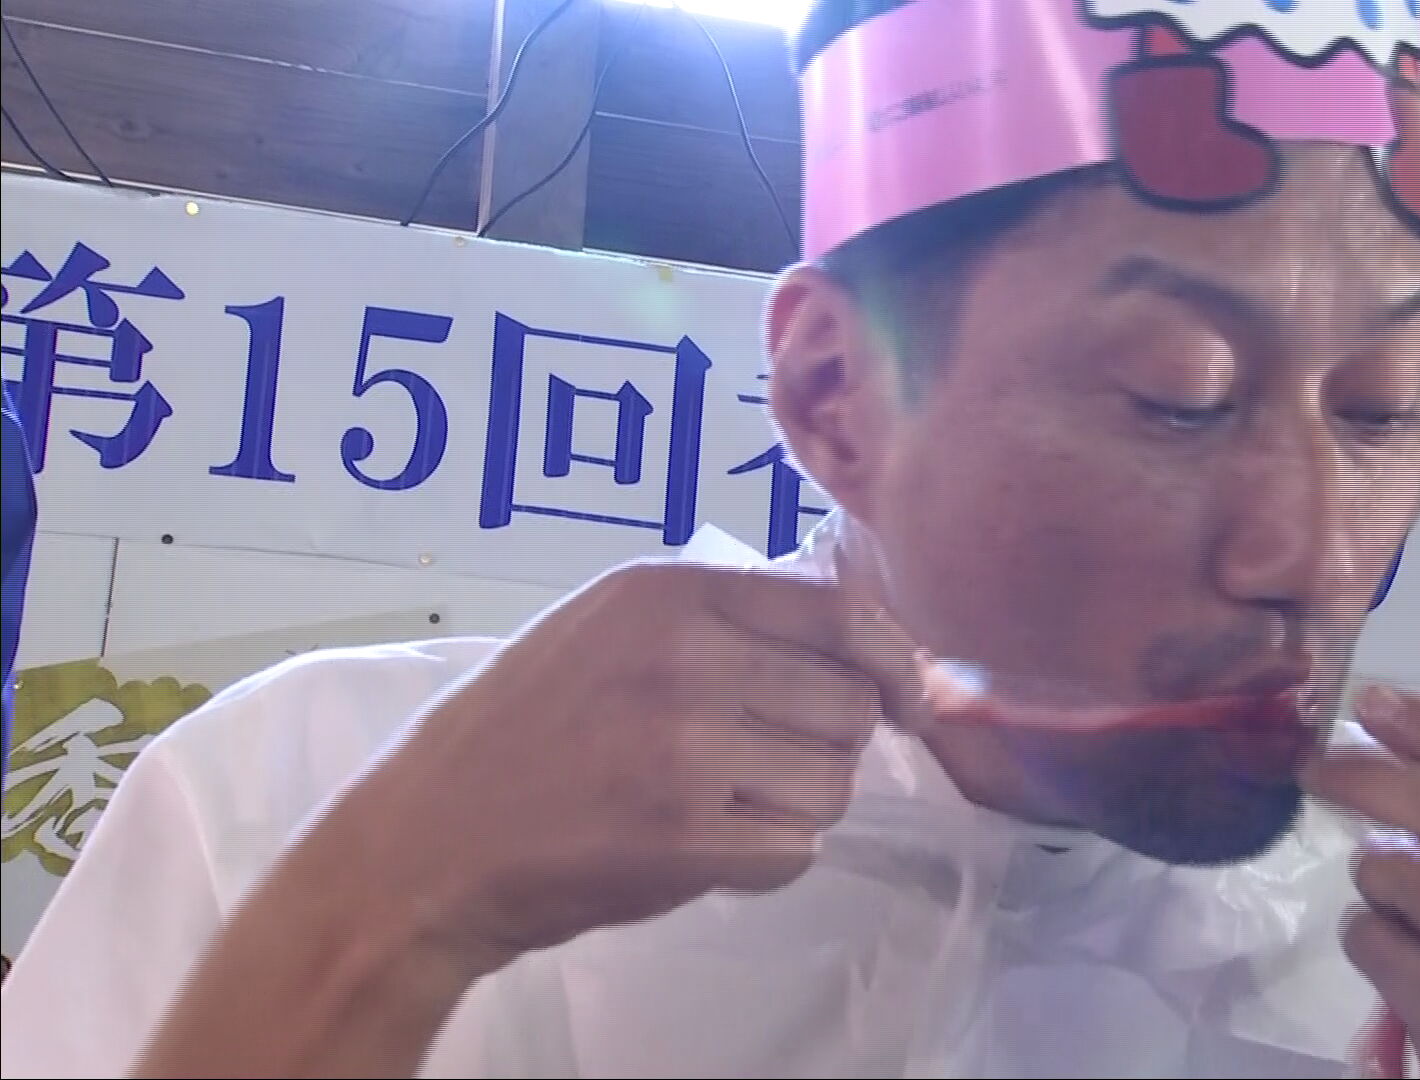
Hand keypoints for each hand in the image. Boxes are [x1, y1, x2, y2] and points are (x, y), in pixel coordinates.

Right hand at [335, 560, 925, 975]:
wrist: (425, 841)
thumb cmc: (526, 730)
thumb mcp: (611, 627)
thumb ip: (725, 617)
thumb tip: (868, 641)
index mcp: (670, 589)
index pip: (841, 613)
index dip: (894, 664)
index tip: (908, 701)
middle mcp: (686, 654)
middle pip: (850, 706)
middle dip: (825, 745)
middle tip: (757, 765)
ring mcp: (687, 746)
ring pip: (832, 784)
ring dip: (794, 806)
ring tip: (713, 805)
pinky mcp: (687, 835)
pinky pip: (796, 850)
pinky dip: (765, 860)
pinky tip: (697, 847)